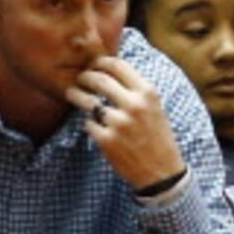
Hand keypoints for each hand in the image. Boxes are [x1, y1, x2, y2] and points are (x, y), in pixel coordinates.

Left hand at [70, 55, 184, 189]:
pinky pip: (89, 124)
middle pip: (99, 80)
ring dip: (77, 96)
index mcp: (147, 93)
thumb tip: (110, 72)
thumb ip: (136, 90)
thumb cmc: (157, 137)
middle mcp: (134, 105)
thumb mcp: (155, 107)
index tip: (93, 64)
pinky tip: (95, 126)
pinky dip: (89, 123)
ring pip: (89, 101)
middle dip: (85, 76)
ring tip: (72, 94)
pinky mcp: (107, 140)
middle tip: (79, 79)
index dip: (100, 62)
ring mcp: (119, 123)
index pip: (118, 65)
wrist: (162, 171)